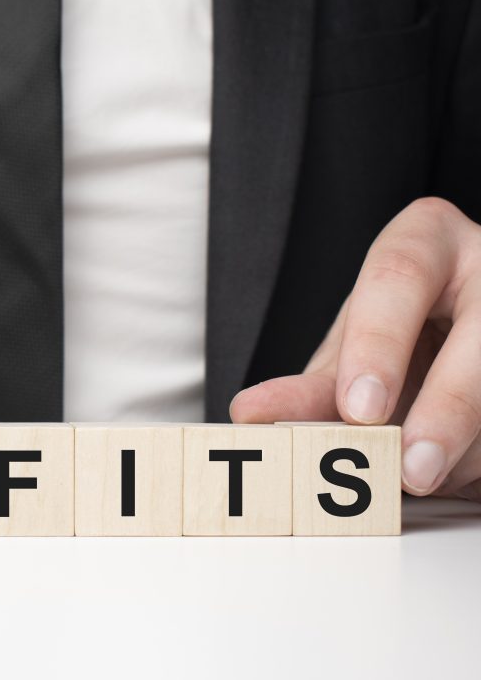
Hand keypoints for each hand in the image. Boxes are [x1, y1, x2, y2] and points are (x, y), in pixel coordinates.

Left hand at [231, 197, 480, 500]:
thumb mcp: (357, 350)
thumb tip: (251, 414)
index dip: (378, 345)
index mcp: (426, 238)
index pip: (398, 275)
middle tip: (412, 470)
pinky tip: (461, 468)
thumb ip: (313, 385)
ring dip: (468, 447)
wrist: (466, 321)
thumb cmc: (404, 334)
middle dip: (448, 408)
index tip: (359, 409)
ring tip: (424, 472)